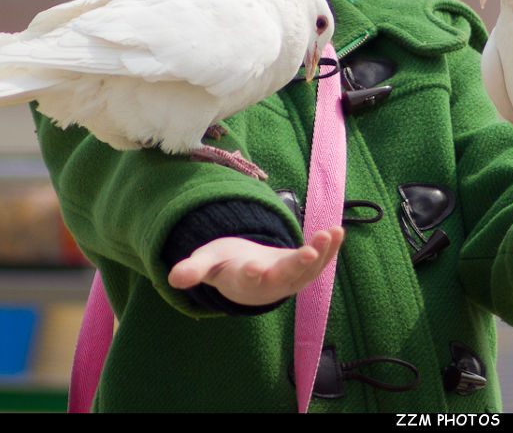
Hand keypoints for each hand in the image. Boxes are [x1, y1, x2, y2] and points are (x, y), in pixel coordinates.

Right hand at [167, 226, 344, 305]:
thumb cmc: (225, 264)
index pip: (249, 279)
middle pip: (286, 276)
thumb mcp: (207, 263)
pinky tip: (339, 230)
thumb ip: (194, 270)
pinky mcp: (306, 269)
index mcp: (245, 280)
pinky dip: (331, 247)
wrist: (248, 276)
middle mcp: (271, 282)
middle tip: (310, 252)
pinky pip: (321, 260)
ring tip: (331, 232)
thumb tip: (173, 279)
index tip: (255, 268)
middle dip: (298, 264)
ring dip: (322, 252)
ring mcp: (292, 277)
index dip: (253, 274)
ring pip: (309, 269)